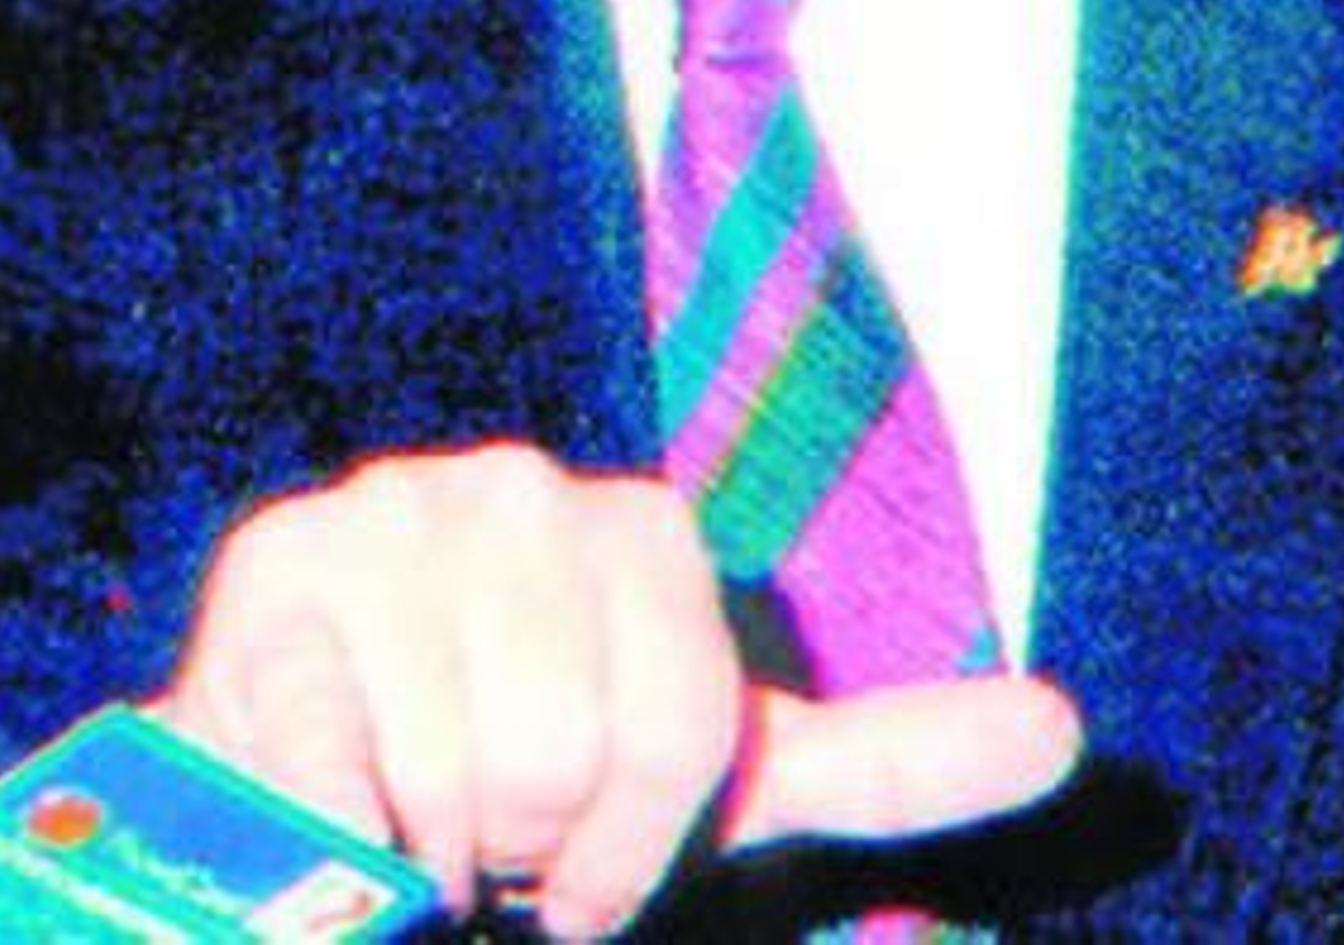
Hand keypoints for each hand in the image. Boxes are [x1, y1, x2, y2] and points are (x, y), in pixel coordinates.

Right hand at [161, 443, 1081, 939]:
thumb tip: (1069, 730)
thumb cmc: (530, 792)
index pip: (690, 731)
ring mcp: (390, 513)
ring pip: (460, 765)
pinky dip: (342, 840)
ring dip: (433, 850)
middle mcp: (513, 486)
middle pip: (570, 747)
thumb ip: (888, 759)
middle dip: (531, 848)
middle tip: (491, 839)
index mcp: (635, 526)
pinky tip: (329, 811)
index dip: (637, 846)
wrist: (316, 793)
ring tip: (417, 817)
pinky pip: (340, 767)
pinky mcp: (274, 573)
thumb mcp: (718, 783)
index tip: (592, 857)